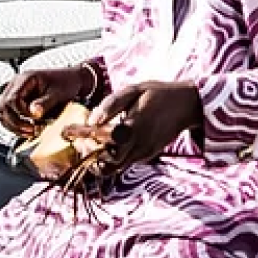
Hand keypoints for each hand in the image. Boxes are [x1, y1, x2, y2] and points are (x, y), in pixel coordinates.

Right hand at [0, 66, 93, 137]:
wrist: (72, 80)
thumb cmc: (66, 82)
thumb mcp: (58, 93)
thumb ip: (45, 103)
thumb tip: (33, 113)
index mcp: (25, 78)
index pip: (12, 99)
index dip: (21, 112)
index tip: (35, 119)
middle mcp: (16, 84)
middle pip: (3, 107)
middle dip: (15, 122)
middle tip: (31, 130)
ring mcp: (15, 92)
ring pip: (3, 113)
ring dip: (13, 125)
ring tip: (29, 132)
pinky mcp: (18, 101)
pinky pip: (9, 115)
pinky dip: (15, 124)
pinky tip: (27, 130)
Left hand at [62, 81, 201, 174]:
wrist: (187, 105)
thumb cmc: (159, 94)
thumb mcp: (135, 89)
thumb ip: (112, 103)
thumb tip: (92, 118)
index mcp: (135, 125)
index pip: (104, 141)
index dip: (85, 140)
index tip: (70, 132)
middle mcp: (139, 144)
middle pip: (106, 162)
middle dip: (88, 154)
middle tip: (78, 140)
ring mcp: (144, 153)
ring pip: (114, 167)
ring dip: (98, 159)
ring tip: (88, 144)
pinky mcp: (147, 156)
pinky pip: (124, 163)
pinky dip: (110, 158)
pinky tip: (105, 145)